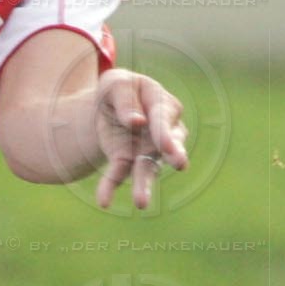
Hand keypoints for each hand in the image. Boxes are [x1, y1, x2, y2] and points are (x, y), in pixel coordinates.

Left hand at [93, 69, 187, 208]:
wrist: (107, 104)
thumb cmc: (119, 89)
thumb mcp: (116, 82)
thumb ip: (125, 98)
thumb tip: (137, 121)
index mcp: (161, 104)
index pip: (164, 118)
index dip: (164, 131)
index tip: (167, 146)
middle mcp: (162, 131)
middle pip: (169, 146)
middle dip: (174, 155)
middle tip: (181, 164)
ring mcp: (147, 149)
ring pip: (147, 168)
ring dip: (143, 185)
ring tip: (141, 203)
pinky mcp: (126, 161)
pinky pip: (118, 174)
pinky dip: (109, 187)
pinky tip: (103, 201)